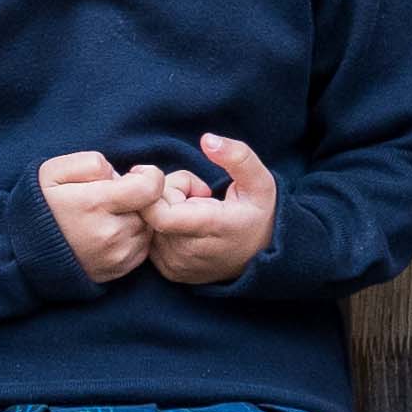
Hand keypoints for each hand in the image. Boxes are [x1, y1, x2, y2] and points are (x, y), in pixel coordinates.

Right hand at [39, 149, 169, 283]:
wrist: (24, 252)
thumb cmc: (42, 205)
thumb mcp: (55, 171)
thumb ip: (91, 163)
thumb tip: (119, 174)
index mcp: (96, 204)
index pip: (151, 187)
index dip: (149, 175)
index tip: (134, 174)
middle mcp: (110, 234)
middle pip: (151, 208)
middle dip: (138, 197)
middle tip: (111, 197)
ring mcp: (116, 256)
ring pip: (148, 228)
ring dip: (137, 218)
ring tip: (110, 215)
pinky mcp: (118, 270)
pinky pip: (143, 248)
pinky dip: (133, 237)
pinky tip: (111, 231)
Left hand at [145, 134, 281, 286]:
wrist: (262, 257)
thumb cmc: (258, 214)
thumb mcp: (260, 181)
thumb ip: (237, 156)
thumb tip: (207, 139)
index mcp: (211, 227)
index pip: (159, 214)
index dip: (158, 191)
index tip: (179, 181)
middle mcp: (189, 252)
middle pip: (152, 212)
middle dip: (168, 193)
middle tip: (196, 194)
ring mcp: (177, 265)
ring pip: (149, 225)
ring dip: (165, 211)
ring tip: (193, 212)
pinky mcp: (169, 271)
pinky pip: (150, 239)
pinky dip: (162, 228)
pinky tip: (185, 228)